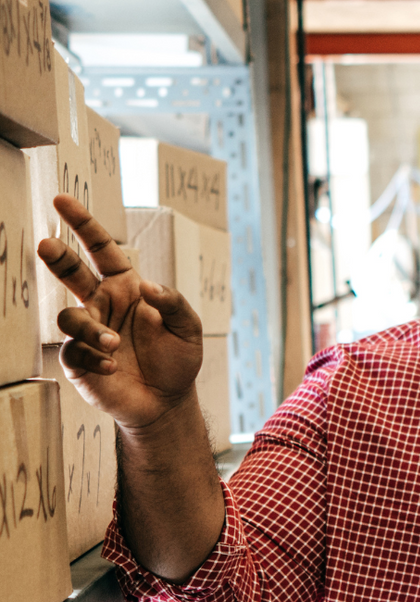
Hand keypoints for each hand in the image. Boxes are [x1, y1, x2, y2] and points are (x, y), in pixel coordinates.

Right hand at [38, 196, 203, 430]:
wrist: (167, 401)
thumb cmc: (177, 359)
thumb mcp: (189, 329)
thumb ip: (174, 304)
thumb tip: (148, 286)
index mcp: (125, 288)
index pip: (101, 249)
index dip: (83, 224)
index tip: (61, 200)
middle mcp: (102, 304)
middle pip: (71, 273)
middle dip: (58, 257)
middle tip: (47, 244)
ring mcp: (88, 332)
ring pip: (70, 317)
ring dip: (90, 329)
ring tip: (114, 344)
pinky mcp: (79, 362)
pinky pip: (74, 352)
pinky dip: (93, 357)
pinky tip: (112, 367)